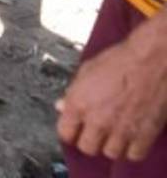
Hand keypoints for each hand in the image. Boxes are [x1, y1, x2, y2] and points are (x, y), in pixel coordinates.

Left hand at [57, 30, 166, 161]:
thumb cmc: (121, 60)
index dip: (69, 131)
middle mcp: (97, 121)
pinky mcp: (144, 135)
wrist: (152, 60)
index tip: (74, 129)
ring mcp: (121, 130)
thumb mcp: (87, 70)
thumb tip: (62, 105)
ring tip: (114, 133)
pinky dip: (132, 149)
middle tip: (94, 132)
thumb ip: (73, 92)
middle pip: (87, 148)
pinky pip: (134, 154)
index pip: (65, 133)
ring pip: (110, 153)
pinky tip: (132, 137)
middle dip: (89, 140)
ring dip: (111, 145)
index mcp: (79, 104)